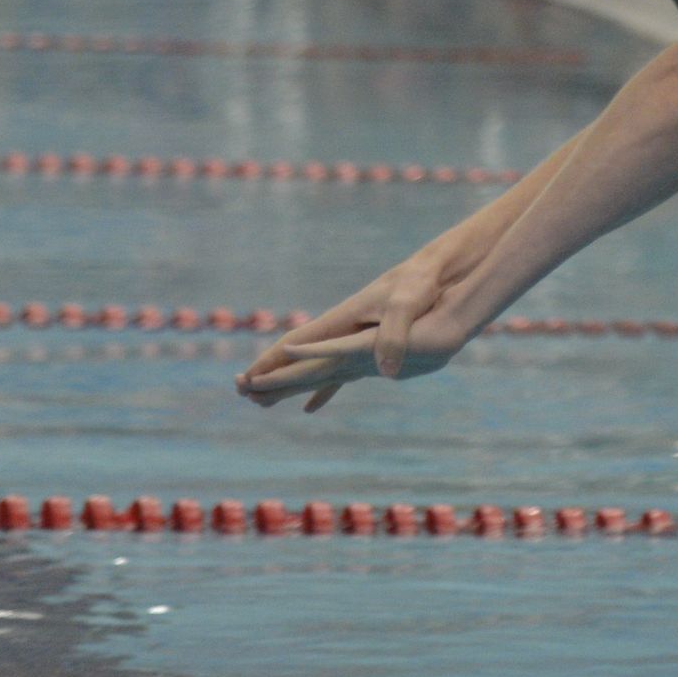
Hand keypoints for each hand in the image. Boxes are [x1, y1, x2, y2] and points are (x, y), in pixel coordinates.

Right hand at [239, 245, 483, 411]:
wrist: (436, 270)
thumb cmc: (421, 283)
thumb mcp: (408, 306)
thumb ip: (393, 335)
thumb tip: (385, 372)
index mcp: (342, 318)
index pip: (297, 343)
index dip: (272, 361)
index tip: (246, 379)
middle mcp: (342, 328)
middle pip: (297, 355)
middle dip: (270, 374)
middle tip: (242, 393)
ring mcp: (353, 336)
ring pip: (312, 366)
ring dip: (288, 384)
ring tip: (263, 402)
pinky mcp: (369, 343)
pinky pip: (336, 372)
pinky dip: (320, 390)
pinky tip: (309, 406)